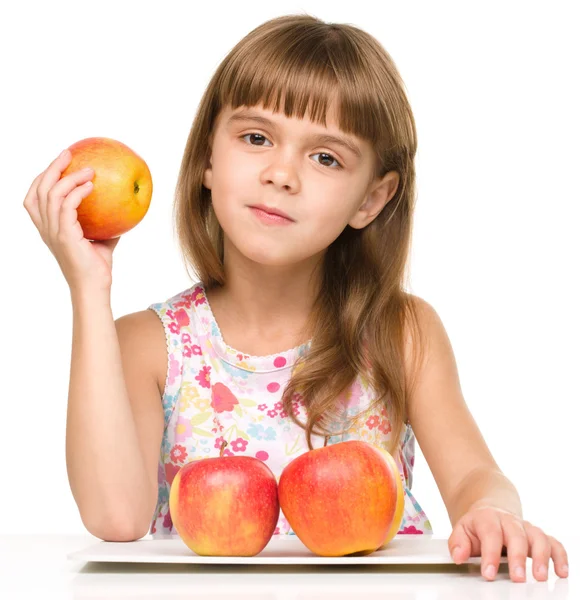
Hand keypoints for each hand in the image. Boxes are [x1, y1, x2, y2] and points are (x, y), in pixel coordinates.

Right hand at [23, 148, 119, 294]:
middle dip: (51, 167)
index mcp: (49, 228)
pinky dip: (77, 192)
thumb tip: (122, 207)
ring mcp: (53, 232)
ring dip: (69, 177)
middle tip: (69, 153)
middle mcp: (46, 228)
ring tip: (89, 169)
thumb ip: (105, 224)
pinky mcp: (64, 236)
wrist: (95, 288)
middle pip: (38, 190)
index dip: (42, 177)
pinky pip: (66, 206)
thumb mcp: (102, 241)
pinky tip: (91, 186)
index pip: (34, 197)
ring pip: (51, 194)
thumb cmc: (97, 267)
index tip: (61, 162)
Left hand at [448, 504, 568, 582]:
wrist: (489, 511)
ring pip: (538, 537)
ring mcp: (525, 528)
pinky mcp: (538, 536)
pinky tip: (560, 571)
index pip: (490, 534)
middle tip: (517, 578)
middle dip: (518, 557)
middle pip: (516, 535)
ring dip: (541, 557)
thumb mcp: (461, 531)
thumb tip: (459, 557)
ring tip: (540, 576)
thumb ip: (458, 544)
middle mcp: (509, 521)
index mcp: (487, 518)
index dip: (490, 554)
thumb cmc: (477, 526)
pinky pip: (553, 542)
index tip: (489, 573)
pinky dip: (560, 556)